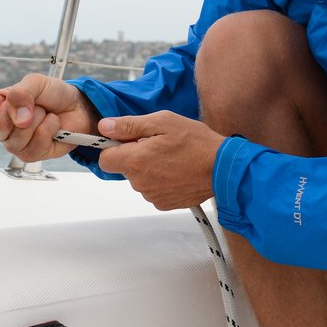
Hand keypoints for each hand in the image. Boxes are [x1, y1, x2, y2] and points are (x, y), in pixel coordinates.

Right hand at [0, 74, 98, 161]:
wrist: (77, 106)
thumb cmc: (52, 94)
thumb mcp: (35, 82)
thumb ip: (21, 93)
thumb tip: (17, 118)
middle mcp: (2, 129)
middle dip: (19, 111)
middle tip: (32, 103)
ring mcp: (16, 144)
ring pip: (17, 138)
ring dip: (37, 119)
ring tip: (44, 112)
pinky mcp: (33, 155)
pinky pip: (35, 146)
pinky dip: (48, 129)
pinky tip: (52, 123)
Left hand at [96, 112, 224, 210]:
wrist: (222, 169)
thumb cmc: (195, 141)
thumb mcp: (162, 122)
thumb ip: (129, 125)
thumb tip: (104, 126)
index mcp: (135, 161)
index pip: (105, 159)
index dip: (114, 147)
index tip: (130, 140)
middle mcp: (140, 183)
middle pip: (124, 168)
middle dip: (135, 156)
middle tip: (159, 144)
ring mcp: (152, 196)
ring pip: (139, 179)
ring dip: (149, 168)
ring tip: (172, 157)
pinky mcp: (164, 204)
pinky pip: (153, 189)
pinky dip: (160, 180)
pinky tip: (177, 170)